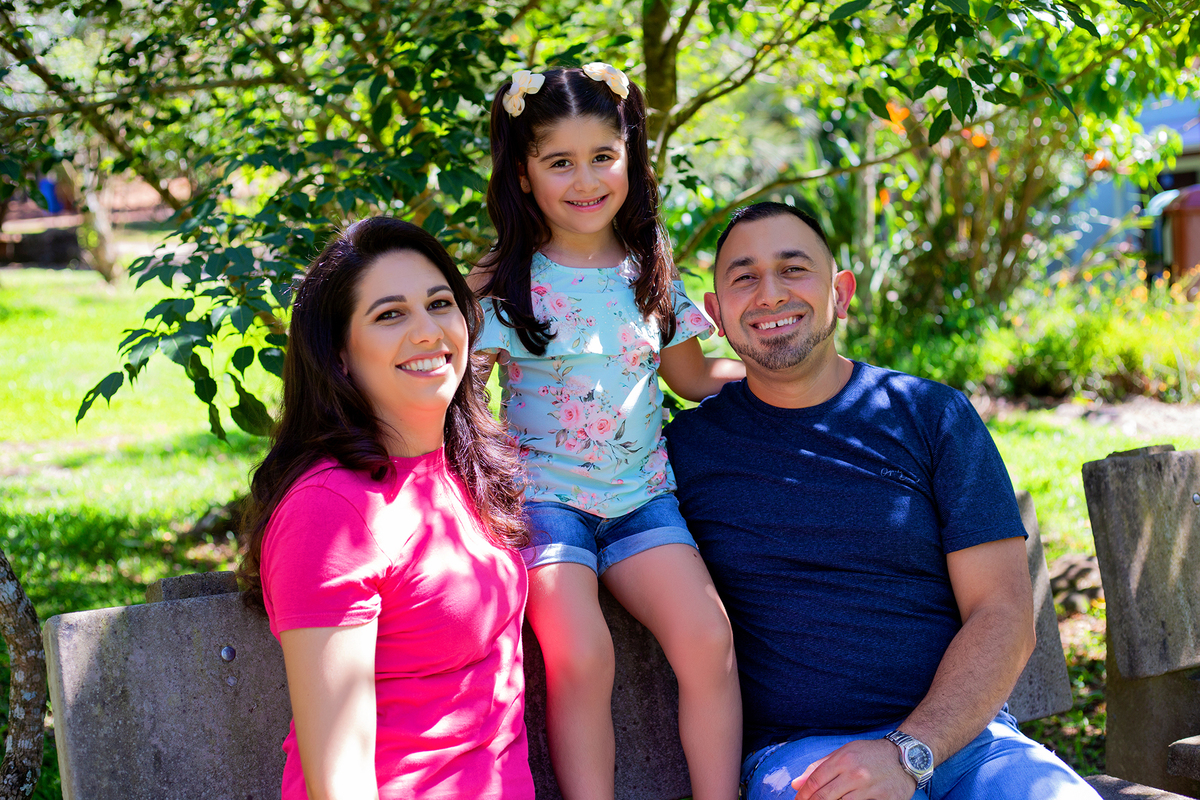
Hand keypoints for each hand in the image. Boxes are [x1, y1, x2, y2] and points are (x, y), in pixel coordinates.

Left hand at [791, 738, 916, 799]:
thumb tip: (796, 783)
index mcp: (843, 759)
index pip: (815, 781)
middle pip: (824, 796)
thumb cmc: (870, 754)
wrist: (905, 757)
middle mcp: (855, 774)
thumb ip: (819, 767)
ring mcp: (870, 789)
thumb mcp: (844, 753)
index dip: (803, 795)